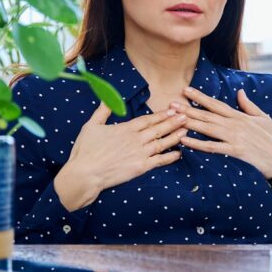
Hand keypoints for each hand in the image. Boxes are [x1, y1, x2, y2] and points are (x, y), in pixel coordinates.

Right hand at [53, 103, 187, 210]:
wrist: (85, 173)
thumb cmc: (85, 150)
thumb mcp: (91, 125)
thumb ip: (102, 111)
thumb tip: (107, 98)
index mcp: (125, 129)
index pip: (148, 119)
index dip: (161, 115)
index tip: (172, 110)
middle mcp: (136, 139)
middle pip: (158, 128)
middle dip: (173, 121)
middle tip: (186, 116)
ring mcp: (140, 153)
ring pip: (162, 143)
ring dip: (175, 136)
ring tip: (186, 130)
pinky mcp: (141, 167)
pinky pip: (160, 161)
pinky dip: (170, 157)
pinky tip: (179, 153)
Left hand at [175, 86, 271, 178]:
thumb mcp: (263, 118)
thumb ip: (249, 106)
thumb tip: (239, 92)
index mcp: (240, 116)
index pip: (216, 104)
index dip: (200, 97)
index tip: (186, 90)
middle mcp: (236, 124)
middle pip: (207, 115)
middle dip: (188, 108)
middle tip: (171, 103)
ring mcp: (235, 137)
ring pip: (207, 128)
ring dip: (189, 122)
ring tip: (173, 118)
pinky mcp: (236, 150)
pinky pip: (212, 146)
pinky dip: (197, 143)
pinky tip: (184, 141)